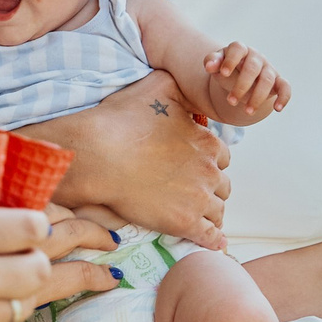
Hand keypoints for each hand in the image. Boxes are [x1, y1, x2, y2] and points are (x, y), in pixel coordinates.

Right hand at [31, 71, 232, 248]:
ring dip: (211, 212)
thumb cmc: (122, 119)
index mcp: (207, 142)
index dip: (208, 161)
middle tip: (192, 190)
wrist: (98, 154)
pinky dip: (213, 239)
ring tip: (199, 216)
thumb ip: (178, 85)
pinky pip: (210, 236)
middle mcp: (209, 170)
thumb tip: (183, 78)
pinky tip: (213, 243)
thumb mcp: (157, 86)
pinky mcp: (184, 222)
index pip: (222, 156)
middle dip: (211, 186)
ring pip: (218, 210)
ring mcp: (198, 198)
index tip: (195, 165)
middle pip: (223, 184)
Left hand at [201, 42, 290, 126]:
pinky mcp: (278, 82)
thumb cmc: (227, 69)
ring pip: (267, 80)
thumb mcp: (217, 65)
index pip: (238, 49)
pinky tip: (277, 109)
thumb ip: (211, 62)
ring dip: (258, 97)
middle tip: (231, 101)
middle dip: (241, 86)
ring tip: (248, 111)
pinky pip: (285, 87)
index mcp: (240, 50)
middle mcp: (256, 58)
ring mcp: (268, 69)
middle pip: (252, 68)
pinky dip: (283, 97)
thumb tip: (209, 66)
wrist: (242, 77)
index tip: (223, 73)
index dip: (231, 60)